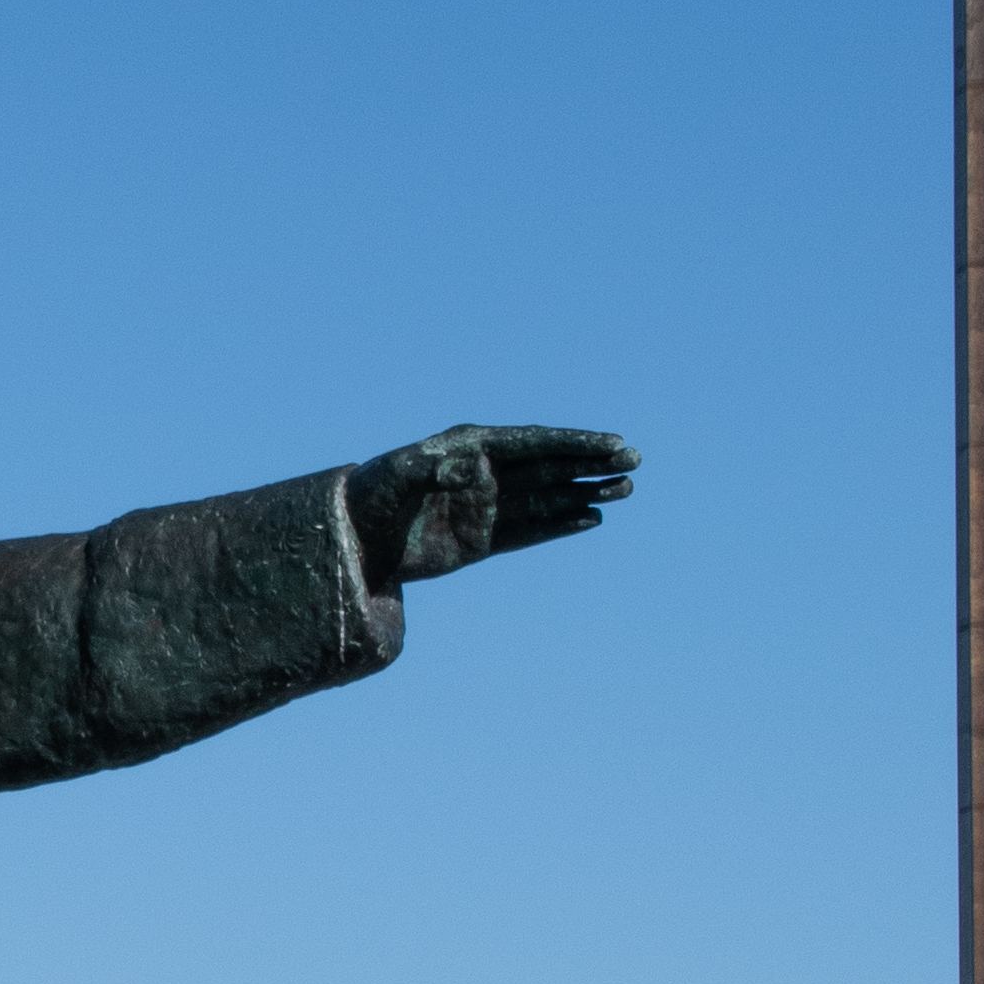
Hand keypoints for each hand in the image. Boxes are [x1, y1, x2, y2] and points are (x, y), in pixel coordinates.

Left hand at [349, 424, 635, 591]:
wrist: (351, 540)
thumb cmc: (370, 498)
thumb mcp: (399, 477)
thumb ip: (438, 468)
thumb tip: (478, 468)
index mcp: (470, 448)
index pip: (534, 443)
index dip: (574, 443)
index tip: (611, 443)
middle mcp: (484, 473)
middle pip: (549, 466)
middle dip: (590, 463)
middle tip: (633, 461)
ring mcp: (485, 507)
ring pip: (547, 498)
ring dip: (585, 492)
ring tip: (625, 489)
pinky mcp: (480, 541)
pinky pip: (529, 531)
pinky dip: (559, 525)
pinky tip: (591, 518)